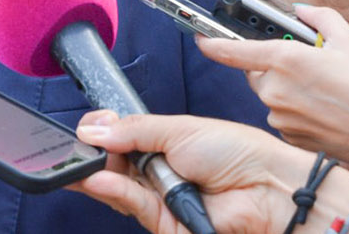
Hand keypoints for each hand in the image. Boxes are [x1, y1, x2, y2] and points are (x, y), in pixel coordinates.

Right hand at [68, 112, 310, 233]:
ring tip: (83, 161)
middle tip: (81, 143)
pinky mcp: (164, 223)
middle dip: (94, 153)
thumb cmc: (237, 152)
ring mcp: (160, 198)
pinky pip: (132, 205)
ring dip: (98, 172)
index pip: (120, 139)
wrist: (267, 187)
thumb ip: (133, 130)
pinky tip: (100, 177)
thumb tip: (94, 129)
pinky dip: (114, 190)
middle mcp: (158, 173)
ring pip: (116, 187)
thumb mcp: (179, 128)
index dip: (102, 132)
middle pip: (112, 164)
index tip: (90, 126)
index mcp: (162, 145)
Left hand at [194, 4, 348, 182]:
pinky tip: (324, 110)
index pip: (233, 51)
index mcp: (285, 61)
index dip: (212, 43)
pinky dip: (296, 110)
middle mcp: (275, 90)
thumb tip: (300, 12)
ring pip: (271, 95)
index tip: (200, 37)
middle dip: (273, 66)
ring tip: (324, 91)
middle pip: (256, 73)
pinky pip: (282, 116)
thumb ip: (318, 18)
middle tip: (307, 66)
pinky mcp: (289, 136)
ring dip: (287, 89)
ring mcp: (280, 116)